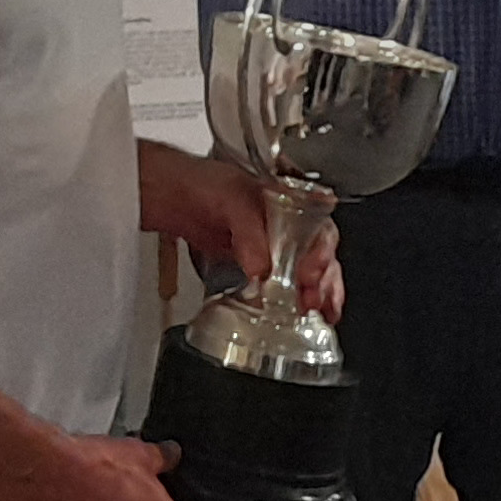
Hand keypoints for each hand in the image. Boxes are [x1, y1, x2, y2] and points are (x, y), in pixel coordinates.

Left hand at [139, 146, 342, 320]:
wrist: (177, 198)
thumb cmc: (208, 185)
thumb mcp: (234, 202)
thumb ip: (250, 236)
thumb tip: (261, 270)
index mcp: (295, 203)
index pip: (321, 230)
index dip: (321, 253)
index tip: (309, 273)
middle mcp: (293, 226)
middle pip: (322, 256)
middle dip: (323, 280)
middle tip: (311, 299)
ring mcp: (280, 248)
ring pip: (313, 272)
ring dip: (320, 294)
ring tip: (318, 311)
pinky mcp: (265, 267)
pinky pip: (289, 285)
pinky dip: (301, 301)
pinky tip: (313, 315)